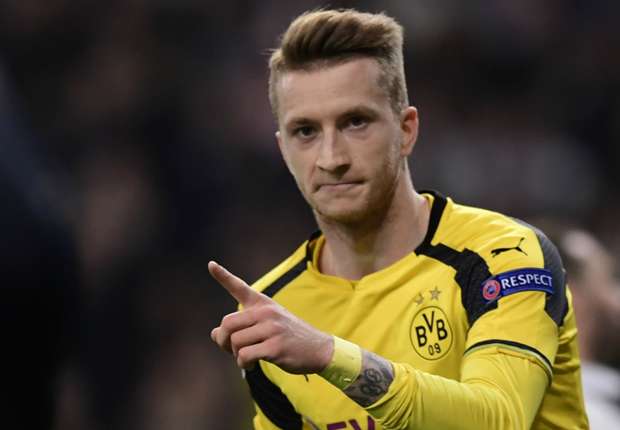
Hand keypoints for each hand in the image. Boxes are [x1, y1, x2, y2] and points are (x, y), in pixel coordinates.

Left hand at [209, 261, 332, 373]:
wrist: (319, 348)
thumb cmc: (289, 337)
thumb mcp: (267, 326)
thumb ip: (241, 328)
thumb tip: (214, 334)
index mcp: (263, 304)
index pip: (240, 287)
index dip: (223, 276)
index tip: (210, 264)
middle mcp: (266, 312)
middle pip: (227, 324)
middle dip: (223, 340)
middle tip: (230, 350)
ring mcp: (271, 329)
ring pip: (235, 342)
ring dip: (236, 355)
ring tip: (246, 359)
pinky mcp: (275, 347)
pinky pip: (245, 355)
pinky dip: (244, 364)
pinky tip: (252, 366)